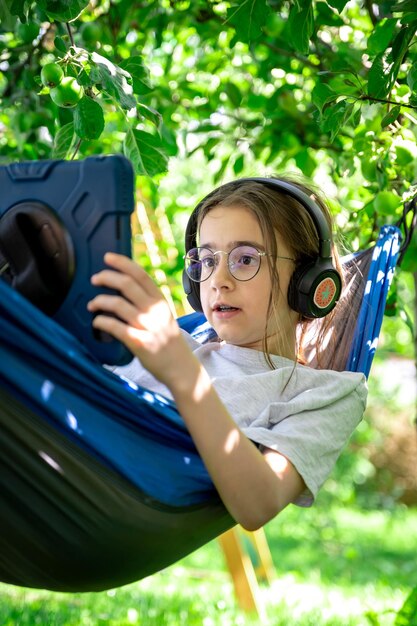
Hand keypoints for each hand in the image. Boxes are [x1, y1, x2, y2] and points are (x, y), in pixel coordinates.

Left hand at [88, 253, 195, 387]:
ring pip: (118, 304)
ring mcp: (148, 327)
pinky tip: (97, 322)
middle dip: (106, 277)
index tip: (107, 257)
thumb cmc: (169, 342)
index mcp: (161, 302)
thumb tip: (125, 289)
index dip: (123, 263)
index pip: (141, 275)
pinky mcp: (140, 343)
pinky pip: (116, 327)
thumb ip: (149, 304)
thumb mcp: (164, 317)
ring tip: (92, 304)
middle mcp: (155, 311)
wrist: (182, 369)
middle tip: (94, 279)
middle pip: (127, 285)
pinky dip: (102, 322)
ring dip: (100, 301)